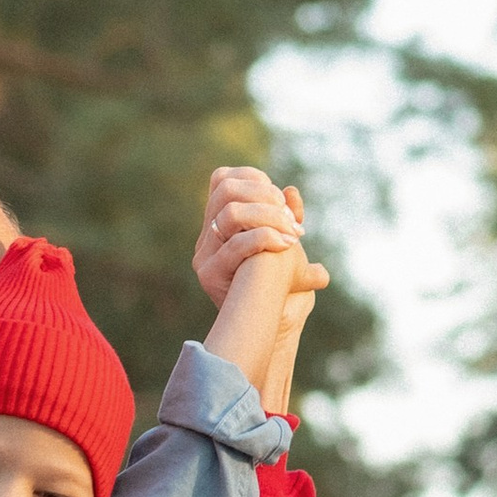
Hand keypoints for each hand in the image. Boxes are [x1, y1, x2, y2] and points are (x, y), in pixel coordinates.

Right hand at [194, 165, 329, 308]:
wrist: (275, 317)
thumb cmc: (281, 277)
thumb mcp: (288, 240)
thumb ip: (289, 216)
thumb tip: (292, 192)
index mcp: (217, 221)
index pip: (222, 179)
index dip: (254, 180)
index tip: (282, 200)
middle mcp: (206, 235)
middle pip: (226, 190)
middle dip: (264, 196)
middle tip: (290, 217)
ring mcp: (205, 255)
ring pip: (230, 214)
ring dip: (268, 216)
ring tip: (292, 232)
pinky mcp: (210, 275)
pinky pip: (237, 246)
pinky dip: (266, 238)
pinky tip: (287, 245)